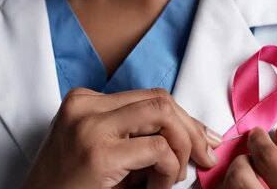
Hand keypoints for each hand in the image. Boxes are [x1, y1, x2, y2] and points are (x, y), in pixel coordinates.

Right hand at [23, 88, 221, 188]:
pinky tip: (158, 187)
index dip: (183, 118)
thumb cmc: (71, 187)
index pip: (150, 97)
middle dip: (191, 129)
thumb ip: (138, 136)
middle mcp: (85, 105)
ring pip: (164, 115)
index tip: (202, 139)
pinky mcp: (98, 152)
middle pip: (160, 100)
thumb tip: (193, 136)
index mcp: (84, 100)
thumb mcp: (104, 151)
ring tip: (172, 177)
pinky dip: (169, 169)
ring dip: (181, 149)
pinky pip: (158, 148)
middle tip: (205, 156)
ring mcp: (90, 125)